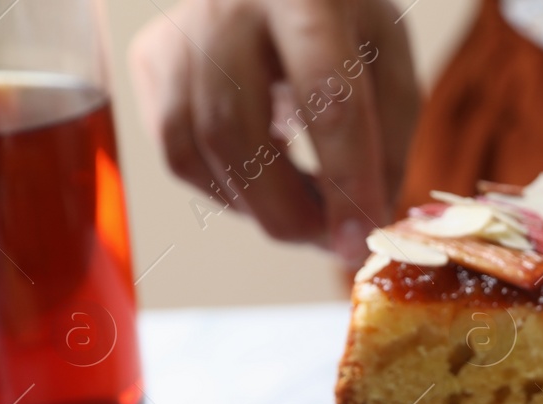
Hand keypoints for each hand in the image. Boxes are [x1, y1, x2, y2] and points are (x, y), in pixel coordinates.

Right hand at [128, 0, 418, 264]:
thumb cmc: (341, 23)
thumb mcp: (389, 63)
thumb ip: (390, 141)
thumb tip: (366, 224)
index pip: (325, 97)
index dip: (345, 179)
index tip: (360, 240)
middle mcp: (226, 7)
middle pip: (238, 130)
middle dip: (288, 210)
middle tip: (328, 242)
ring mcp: (178, 32)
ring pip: (196, 149)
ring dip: (255, 207)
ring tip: (304, 216)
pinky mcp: (152, 59)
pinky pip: (177, 153)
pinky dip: (224, 191)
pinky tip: (263, 185)